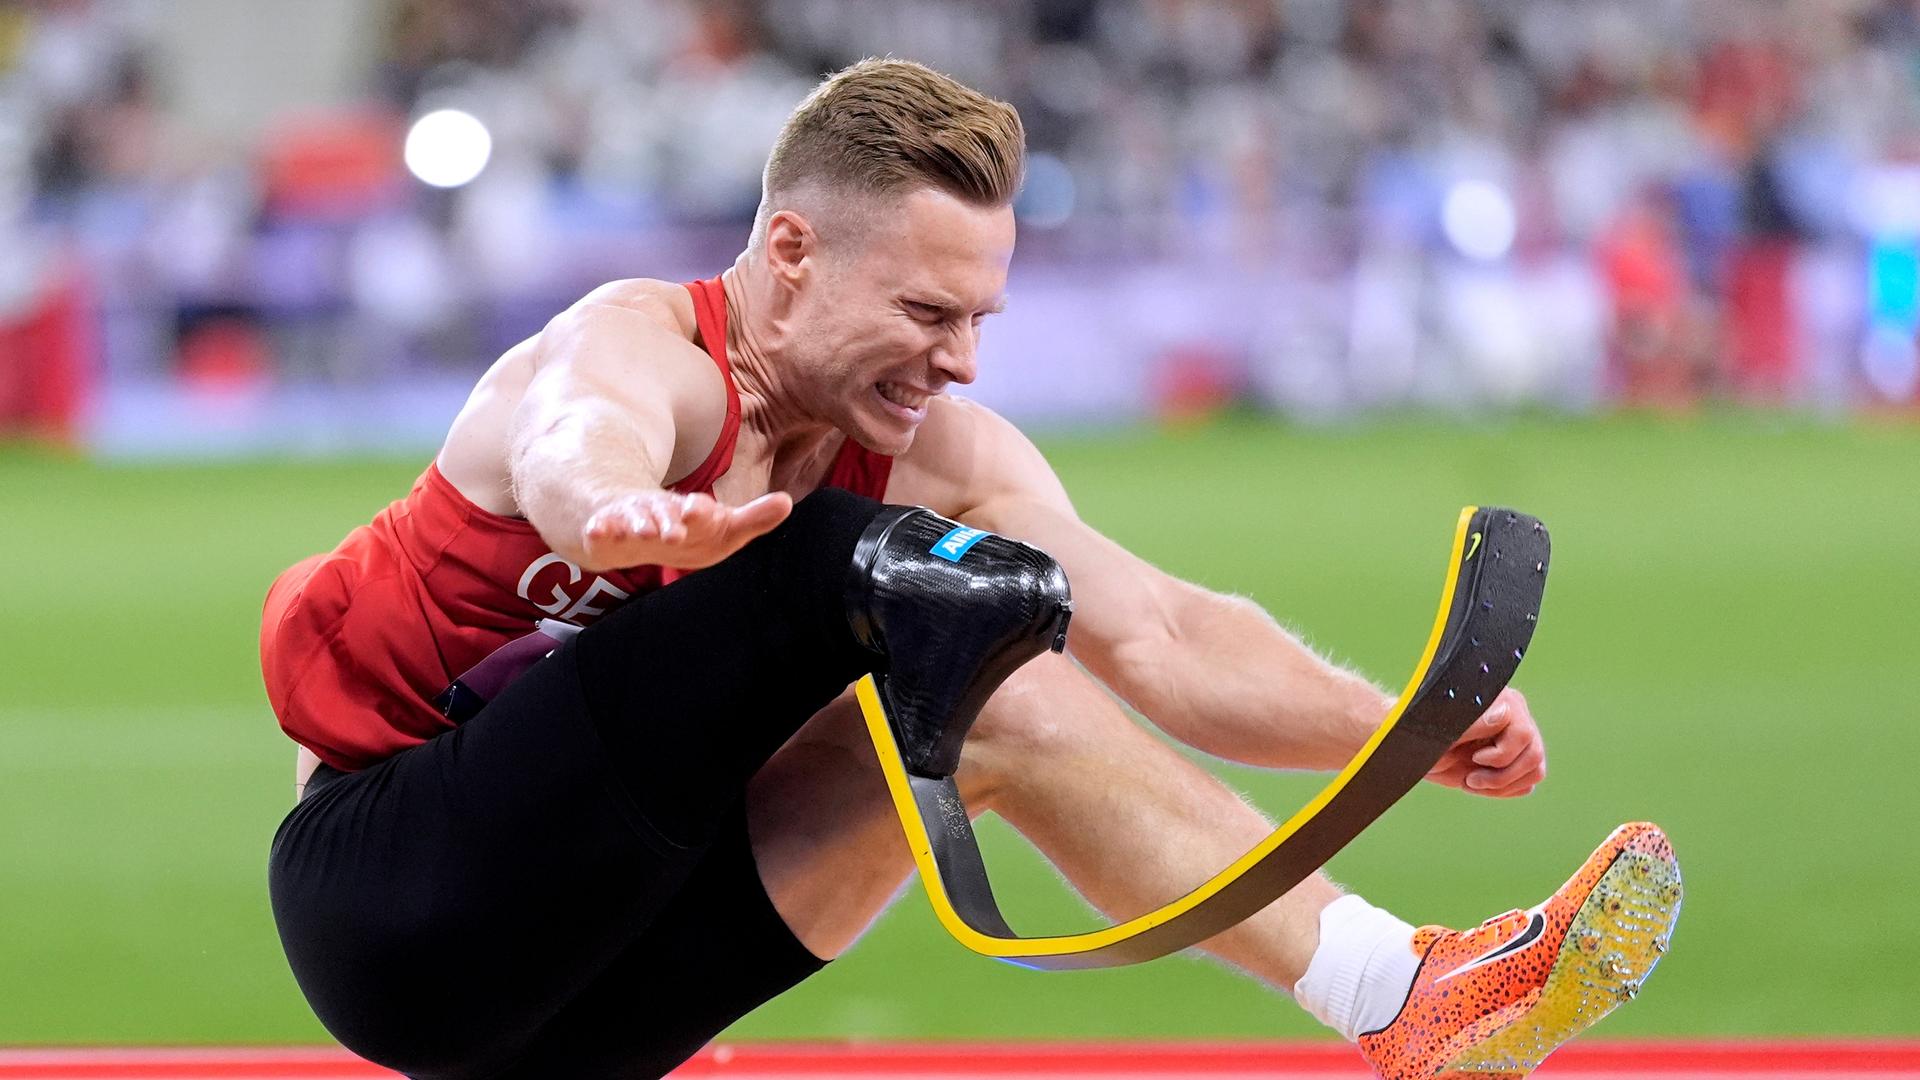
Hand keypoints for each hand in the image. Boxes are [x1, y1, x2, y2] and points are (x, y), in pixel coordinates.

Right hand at [580, 490, 792, 570]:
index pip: (699, 511)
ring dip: (638, 525)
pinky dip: (600, 530)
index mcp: (692, 512)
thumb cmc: (690, 528)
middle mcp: (662, 512)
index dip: (702, 511)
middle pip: (666, 514)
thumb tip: (787, 502)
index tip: (706, 509)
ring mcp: (632, 519)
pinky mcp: (608, 529)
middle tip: (675, 532)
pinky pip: (602, 529)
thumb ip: (753, 519)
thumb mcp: (723, 527)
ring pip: (634, 520)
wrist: (635, 523)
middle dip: (670, 521)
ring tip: (644, 531)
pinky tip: (597, 533)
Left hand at [1425, 687, 1545, 797]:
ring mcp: (1518, 740)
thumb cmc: (1422, 733)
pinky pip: (1527, 785)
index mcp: (1500, 701)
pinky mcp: (1515, 761)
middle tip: (1470, 780)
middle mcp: (1515, 717)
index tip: (1473, 758)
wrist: (1414, 748)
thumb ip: (1473, 723)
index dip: (1499, 755)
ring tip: (1471, 782)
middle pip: (1534, 756)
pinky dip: (1503, 791)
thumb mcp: (1442, 731)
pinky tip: (1479, 785)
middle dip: (1501, 777)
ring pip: (1535, 771)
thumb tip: (1503, 714)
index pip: (1522, 734)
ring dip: (1502, 786)